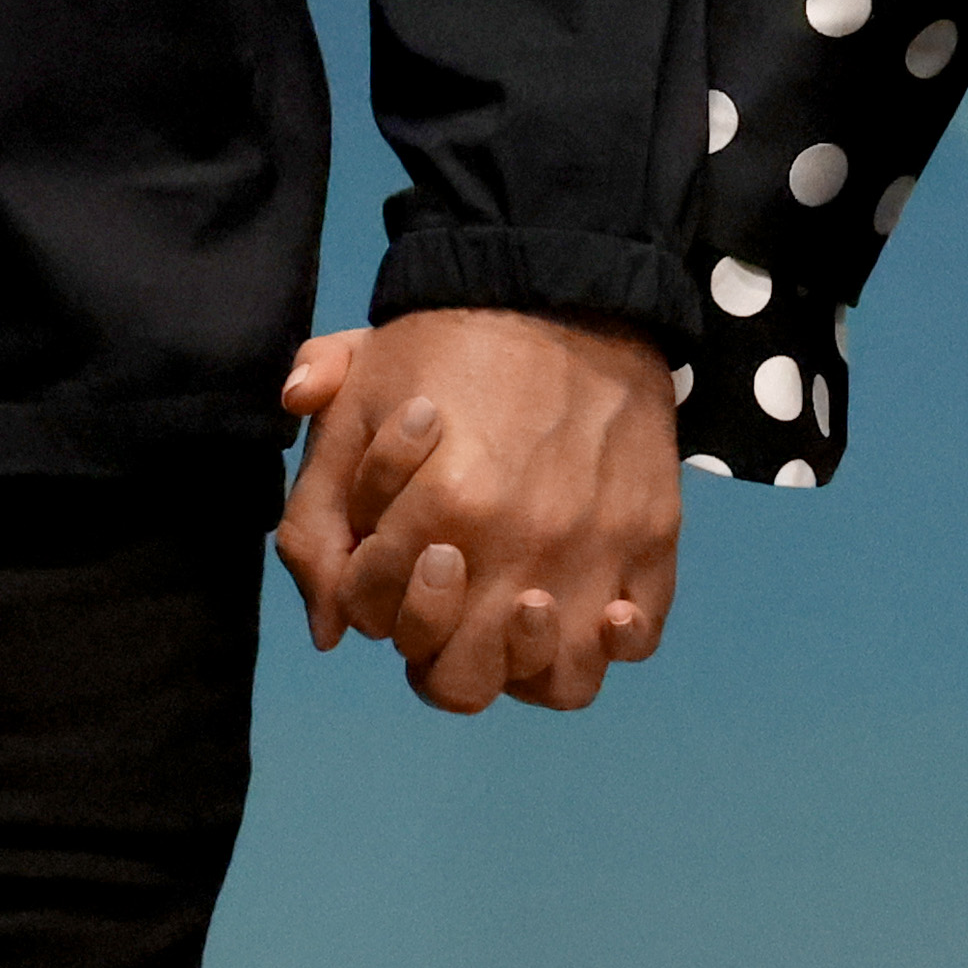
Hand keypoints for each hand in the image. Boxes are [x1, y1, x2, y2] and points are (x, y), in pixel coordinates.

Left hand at [271, 309, 679, 714]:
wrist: (562, 284)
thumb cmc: (447, 345)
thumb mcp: (354, 405)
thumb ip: (313, 513)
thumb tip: (327, 631)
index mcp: (441, 510)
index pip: (377, 618)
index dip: (370, 587)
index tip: (395, 542)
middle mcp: (521, 546)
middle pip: (459, 679)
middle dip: (433, 645)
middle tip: (448, 592)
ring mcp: (596, 550)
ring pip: (558, 683)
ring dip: (527, 664)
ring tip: (518, 613)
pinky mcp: (654, 539)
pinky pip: (639, 637)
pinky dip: (614, 639)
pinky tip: (595, 610)